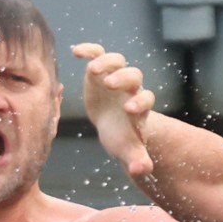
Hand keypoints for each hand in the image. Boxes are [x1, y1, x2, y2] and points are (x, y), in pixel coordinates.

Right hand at [75, 42, 154, 176]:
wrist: (113, 125)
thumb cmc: (122, 138)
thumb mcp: (127, 151)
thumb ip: (137, 160)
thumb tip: (142, 171)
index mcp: (139, 107)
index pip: (146, 99)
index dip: (139, 102)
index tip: (128, 110)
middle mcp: (131, 88)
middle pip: (134, 76)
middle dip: (123, 78)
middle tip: (109, 85)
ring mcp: (116, 76)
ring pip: (118, 61)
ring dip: (107, 62)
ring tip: (92, 70)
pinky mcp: (101, 70)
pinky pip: (98, 53)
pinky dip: (89, 50)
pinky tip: (76, 52)